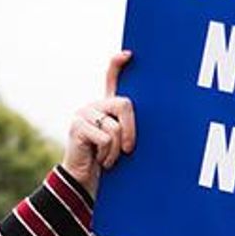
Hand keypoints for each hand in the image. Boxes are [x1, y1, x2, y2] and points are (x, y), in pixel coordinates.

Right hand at [61, 50, 135, 197]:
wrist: (84, 181)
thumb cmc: (107, 162)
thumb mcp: (121, 144)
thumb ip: (128, 129)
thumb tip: (158, 118)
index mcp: (106, 107)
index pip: (111, 78)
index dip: (118, 65)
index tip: (129, 55)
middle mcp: (95, 105)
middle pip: (124, 104)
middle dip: (131, 130)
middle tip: (128, 150)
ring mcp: (84, 114)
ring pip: (115, 127)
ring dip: (116, 150)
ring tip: (109, 160)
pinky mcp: (77, 126)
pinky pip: (104, 138)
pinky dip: (107, 155)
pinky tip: (100, 161)